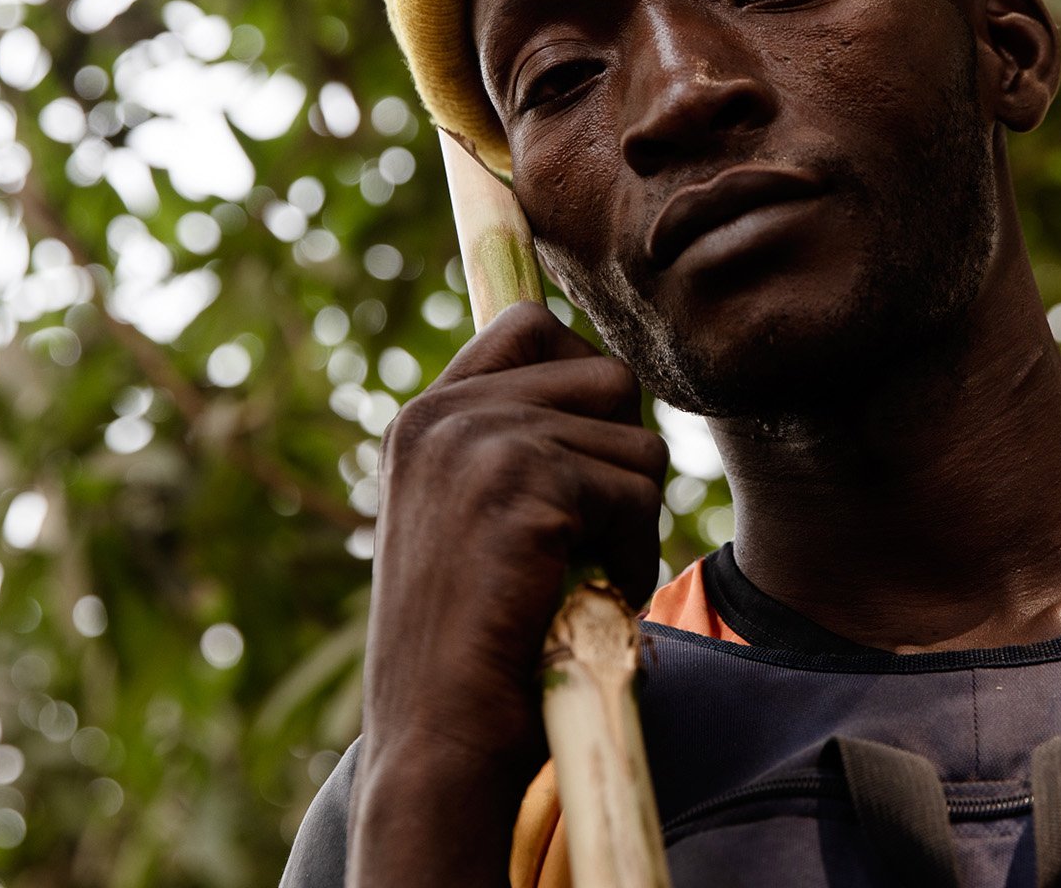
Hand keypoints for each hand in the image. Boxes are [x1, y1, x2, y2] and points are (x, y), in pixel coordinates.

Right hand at [348, 301, 667, 883]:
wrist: (438, 736)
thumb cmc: (470, 646)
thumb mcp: (468, 523)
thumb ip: (511, 449)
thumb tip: (611, 386)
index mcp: (424, 419)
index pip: (529, 326)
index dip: (583, 376)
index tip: (592, 449)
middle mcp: (444, 415)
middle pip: (606, 377)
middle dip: (622, 458)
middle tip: (589, 534)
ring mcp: (482, 442)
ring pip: (637, 438)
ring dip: (632, 517)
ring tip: (580, 577)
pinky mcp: (525, 482)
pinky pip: (636, 491)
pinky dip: (632, 554)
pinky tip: (585, 597)